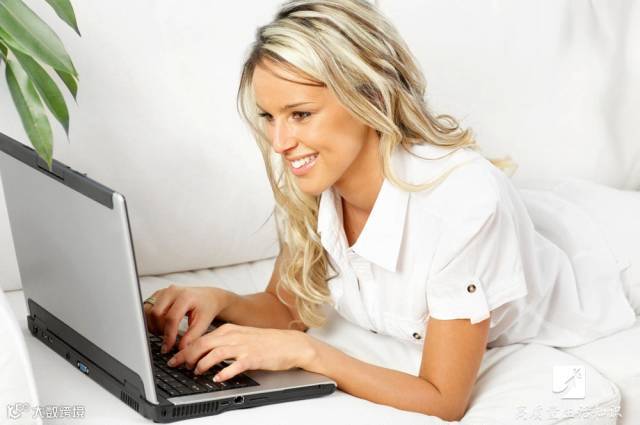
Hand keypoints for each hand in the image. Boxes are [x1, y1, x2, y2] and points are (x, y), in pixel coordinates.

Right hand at [143, 284, 232, 352]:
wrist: (208, 298)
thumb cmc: (207, 308)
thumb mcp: (203, 323)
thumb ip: (192, 337)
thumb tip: (181, 349)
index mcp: (185, 296)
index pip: (171, 317)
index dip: (168, 335)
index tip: (168, 347)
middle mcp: (172, 291)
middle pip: (156, 313)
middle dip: (159, 330)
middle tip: (167, 340)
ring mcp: (164, 291)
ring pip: (148, 310)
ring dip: (153, 325)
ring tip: (164, 333)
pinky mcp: (158, 294)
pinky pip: (147, 308)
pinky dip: (151, 320)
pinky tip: (161, 326)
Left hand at [165, 323, 314, 382]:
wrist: (289, 344)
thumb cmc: (266, 342)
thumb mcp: (241, 337)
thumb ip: (223, 342)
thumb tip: (203, 352)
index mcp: (229, 330)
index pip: (201, 337)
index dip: (185, 349)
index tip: (175, 358)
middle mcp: (234, 336)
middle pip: (203, 344)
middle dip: (187, 356)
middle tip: (178, 366)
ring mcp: (244, 346)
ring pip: (216, 352)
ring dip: (203, 363)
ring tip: (197, 372)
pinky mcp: (254, 358)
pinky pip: (235, 365)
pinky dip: (224, 372)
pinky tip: (217, 378)